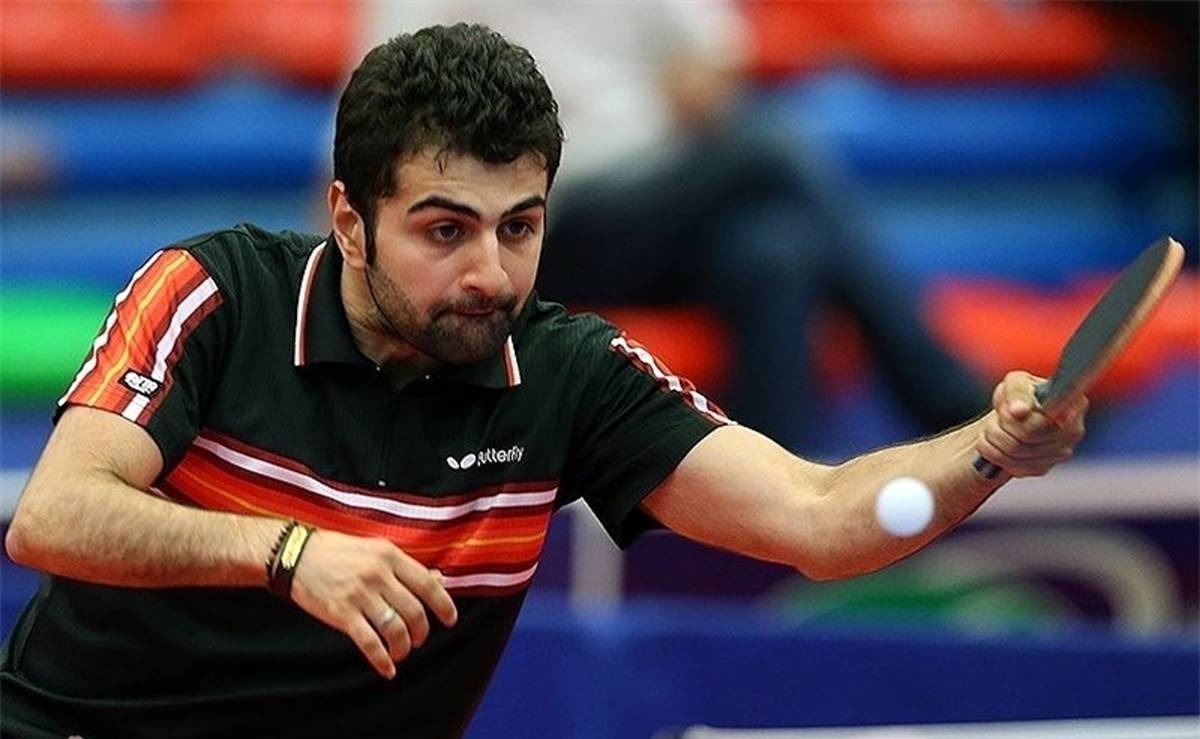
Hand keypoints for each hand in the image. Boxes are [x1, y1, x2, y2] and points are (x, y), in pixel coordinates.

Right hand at [288, 530, 457, 678]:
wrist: (296, 555)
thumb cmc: (340, 552)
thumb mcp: (377, 549)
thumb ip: (406, 566)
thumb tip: (439, 579)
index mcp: (390, 555)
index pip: (427, 584)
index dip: (444, 605)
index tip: (450, 620)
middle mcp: (378, 574)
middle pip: (414, 611)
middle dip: (421, 632)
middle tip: (419, 640)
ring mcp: (359, 594)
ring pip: (395, 629)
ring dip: (404, 647)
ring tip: (402, 652)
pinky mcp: (341, 613)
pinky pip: (369, 643)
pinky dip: (382, 660)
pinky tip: (387, 669)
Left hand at [977, 371, 1087, 477]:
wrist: (1012, 417)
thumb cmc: (1017, 397)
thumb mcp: (1015, 384)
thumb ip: (1017, 392)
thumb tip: (1020, 410)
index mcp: (1074, 405)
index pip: (1048, 418)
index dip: (1025, 419)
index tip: (1012, 412)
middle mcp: (1073, 431)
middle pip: (1028, 435)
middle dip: (1003, 424)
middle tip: (998, 417)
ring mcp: (1060, 453)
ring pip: (1016, 451)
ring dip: (995, 438)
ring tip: (993, 427)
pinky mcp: (1043, 468)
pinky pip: (1014, 466)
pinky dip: (995, 454)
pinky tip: (995, 443)